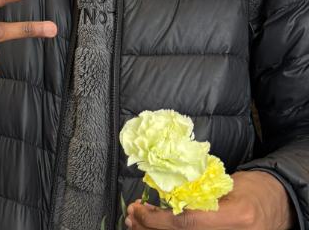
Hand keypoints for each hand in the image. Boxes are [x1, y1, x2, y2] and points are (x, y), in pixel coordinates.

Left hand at [126, 170, 294, 229]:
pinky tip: (156, 229)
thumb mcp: (225, 186)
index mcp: (235, 216)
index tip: (138, 210)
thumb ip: (196, 193)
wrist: (278, 205)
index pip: (186, 224)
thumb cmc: (253, 189)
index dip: (157, 220)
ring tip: (138, 224)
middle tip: (132, 216)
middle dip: (150, 228)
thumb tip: (161, 195)